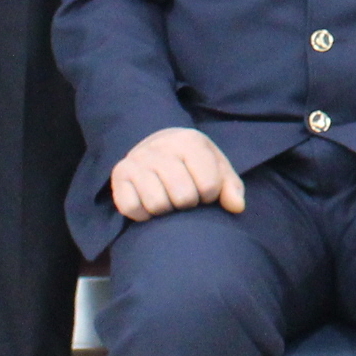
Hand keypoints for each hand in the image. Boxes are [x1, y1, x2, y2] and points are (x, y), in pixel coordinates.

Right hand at [110, 126, 245, 222]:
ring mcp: (137, 160)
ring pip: (158, 205)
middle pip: (184, 198)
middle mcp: (161, 147)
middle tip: (184, 196)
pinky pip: (133, 209)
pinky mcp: (119, 176)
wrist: (156, 148)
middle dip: (188, 204)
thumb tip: (236, 207)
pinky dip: (143, 214)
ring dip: (166, 210)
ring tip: (168, 199)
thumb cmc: (193, 164)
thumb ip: (231, 187)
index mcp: (189, 141)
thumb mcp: (217, 168)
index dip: (210, 196)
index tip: (204, 190)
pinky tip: (148, 203)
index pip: (209, 186)